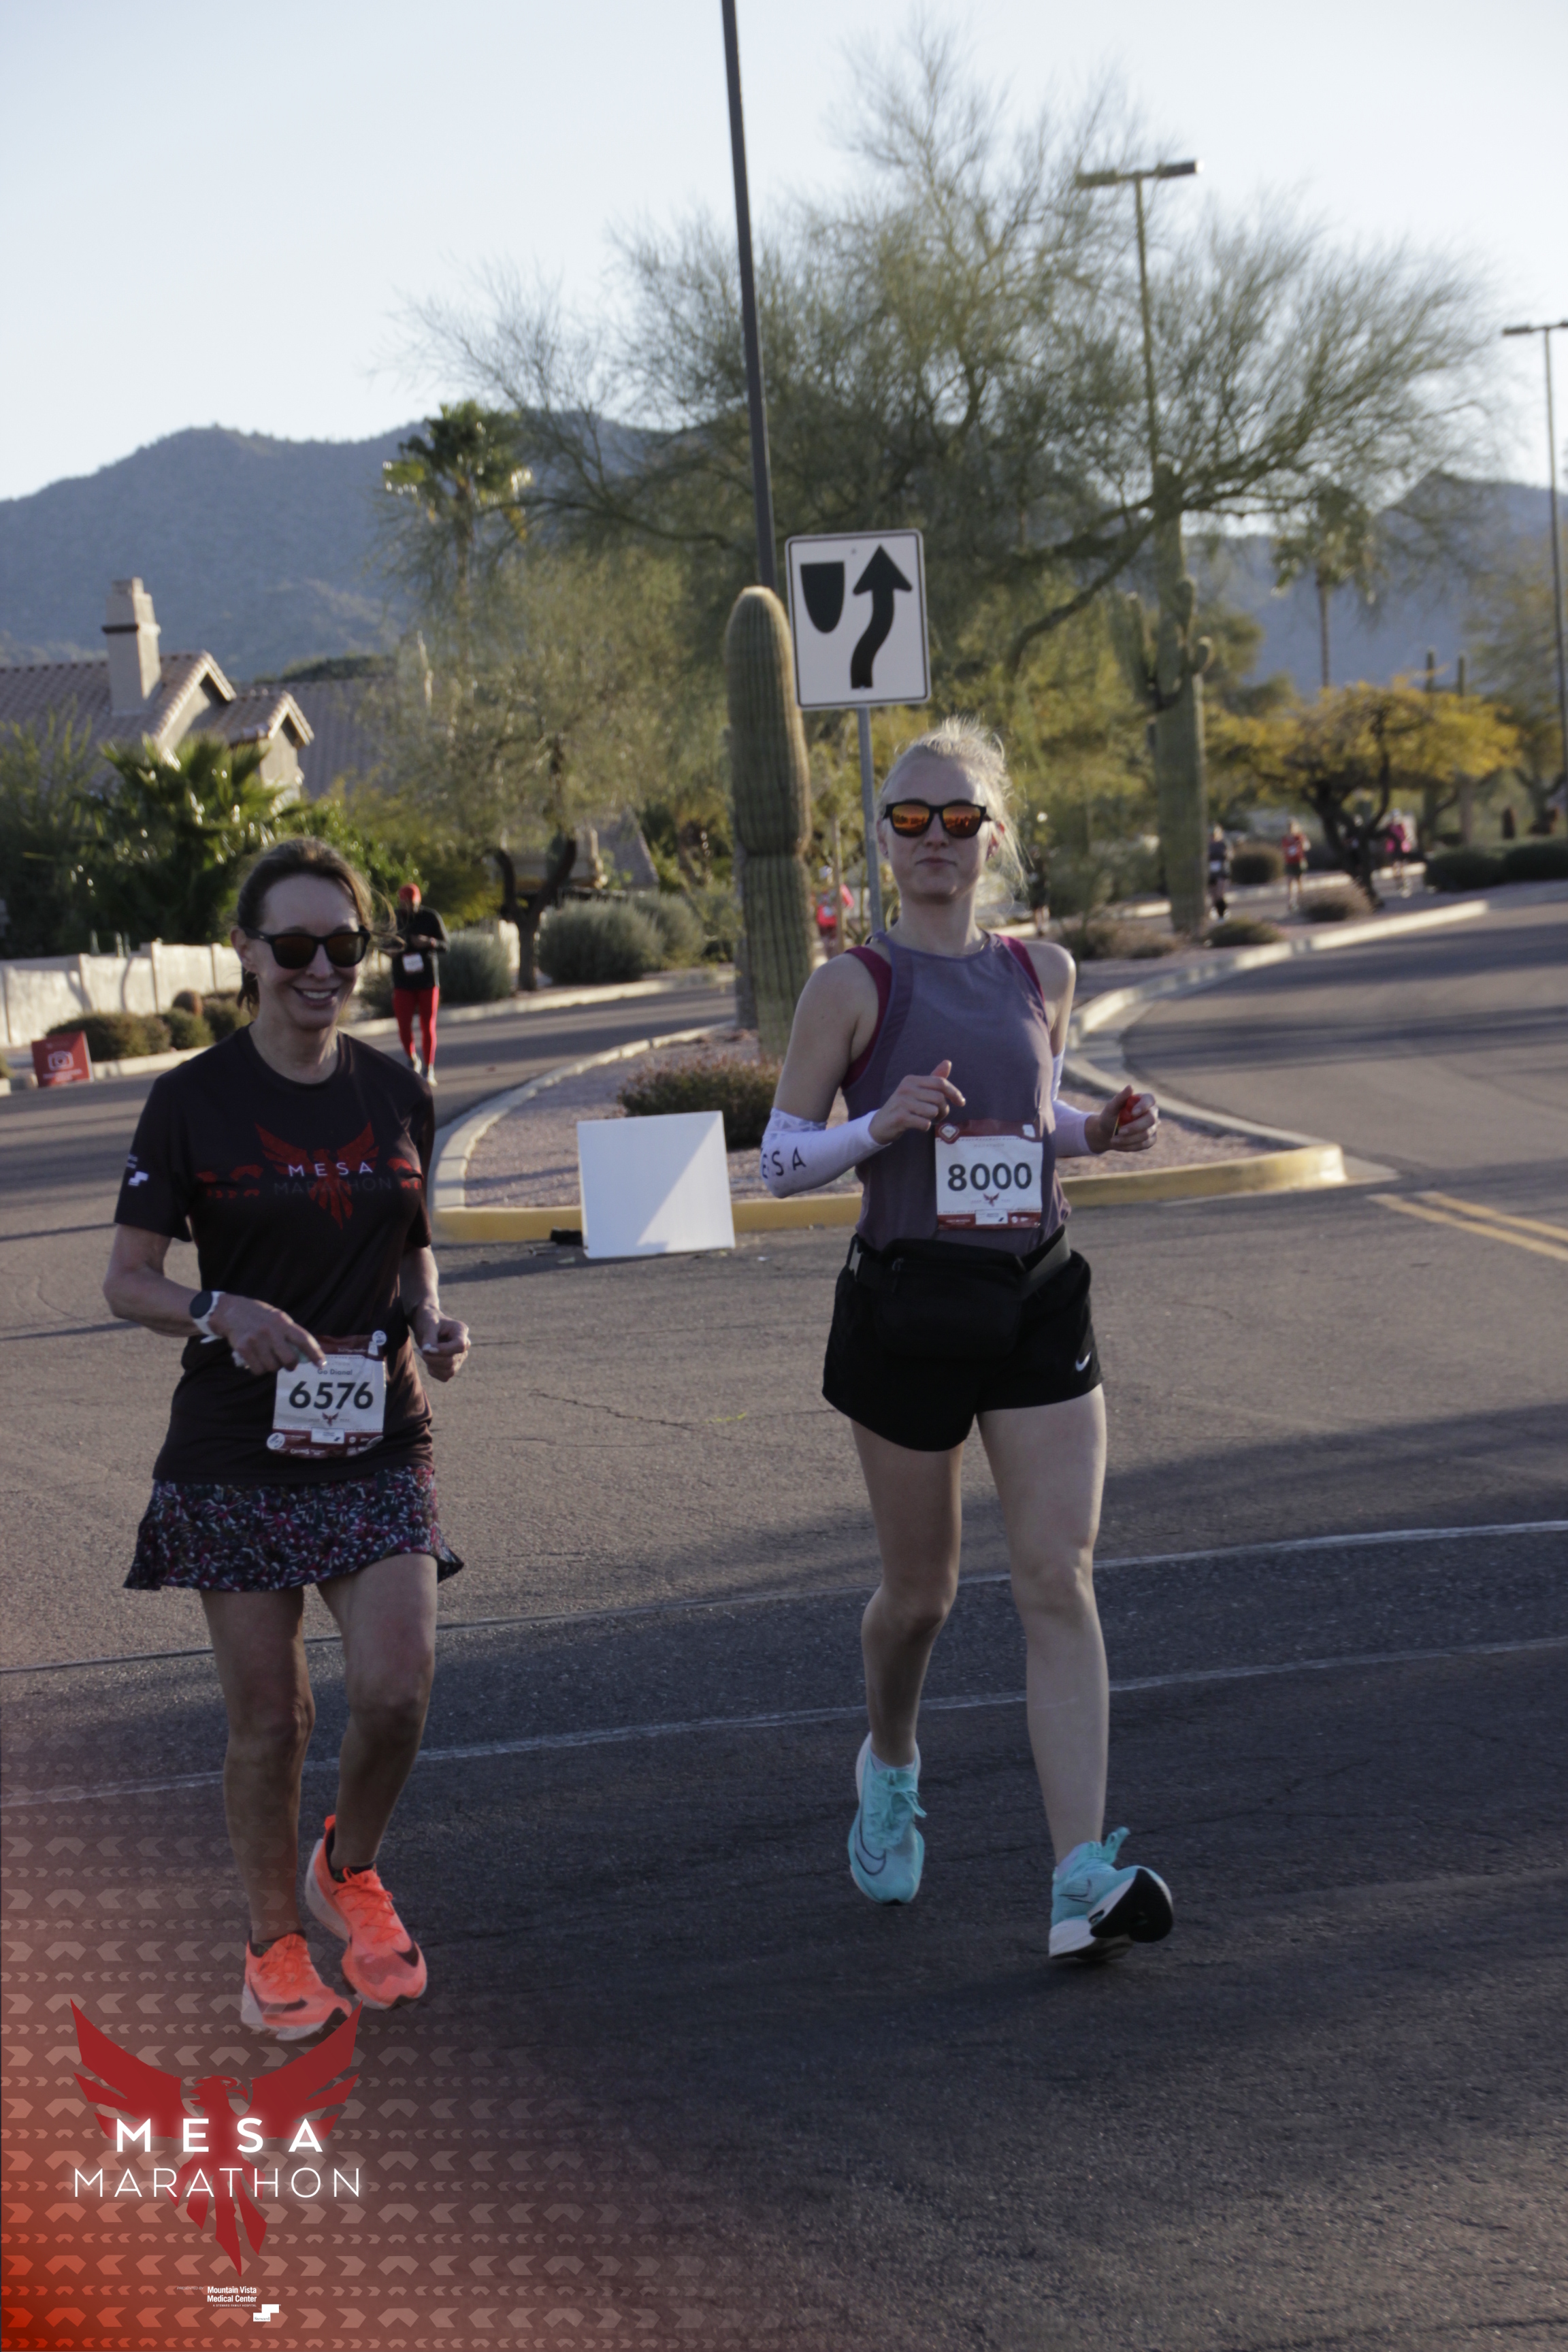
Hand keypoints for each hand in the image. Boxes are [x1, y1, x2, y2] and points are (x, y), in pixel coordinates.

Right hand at [208, 1295, 324, 1374]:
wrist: (229, 1310)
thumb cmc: (258, 1315)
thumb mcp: (277, 1317)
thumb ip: (289, 1333)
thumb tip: (304, 1354)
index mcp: (282, 1321)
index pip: (303, 1339)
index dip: (315, 1353)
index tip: (321, 1364)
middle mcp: (270, 1331)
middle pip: (289, 1359)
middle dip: (291, 1364)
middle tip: (288, 1363)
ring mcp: (256, 1340)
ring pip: (273, 1367)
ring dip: (273, 1366)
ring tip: (268, 1357)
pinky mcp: (243, 1348)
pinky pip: (258, 1369)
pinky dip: (259, 1369)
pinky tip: (256, 1359)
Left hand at [412, 1307, 469, 1382]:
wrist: (427, 1325)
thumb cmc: (429, 1320)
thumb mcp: (428, 1324)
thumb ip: (429, 1337)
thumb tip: (427, 1351)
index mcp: (461, 1331)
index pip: (460, 1346)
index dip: (444, 1350)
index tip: (427, 1348)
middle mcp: (464, 1346)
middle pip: (452, 1361)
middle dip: (433, 1358)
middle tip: (420, 1350)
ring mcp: (460, 1357)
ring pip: (449, 1371)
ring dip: (432, 1365)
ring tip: (423, 1354)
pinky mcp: (453, 1367)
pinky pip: (444, 1376)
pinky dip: (434, 1371)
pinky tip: (428, 1360)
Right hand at [868, 1061, 965, 1143]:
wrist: (880, 1124)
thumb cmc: (902, 1107)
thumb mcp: (917, 1091)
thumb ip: (933, 1078)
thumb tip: (948, 1063)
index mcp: (912, 1080)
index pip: (940, 1082)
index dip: (954, 1092)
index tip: (961, 1102)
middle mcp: (906, 1088)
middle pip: (939, 1098)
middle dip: (943, 1110)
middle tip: (938, 1116)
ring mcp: (902, 1102)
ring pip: (932, 1111)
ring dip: (934, 1119)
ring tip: (926, 1119)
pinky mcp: (900, 1117)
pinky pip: (924, 1123)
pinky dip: (925, 1126)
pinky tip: (918, 1125)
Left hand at [1089, 1085, 1157, 1154]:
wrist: (1107, 1133)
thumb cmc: (1110, 1117)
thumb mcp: (1111, 1107)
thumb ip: (1120, 1097)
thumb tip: (1130, 1087)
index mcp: (1144, 1100)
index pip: (1150, 1099)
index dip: (1144, 1106)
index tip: (1132, 1113)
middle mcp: (1152, 1112)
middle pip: (1151, 1119)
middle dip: (1134, 1127)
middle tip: (1119, 1132)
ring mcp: (1153, 1127)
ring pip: (1146, 1134)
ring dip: (1128, 1139)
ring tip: (1113, 1140)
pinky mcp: (1151, 1139)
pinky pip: (1144, 1144)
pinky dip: (1130, 1146)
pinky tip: (1119, 1145)